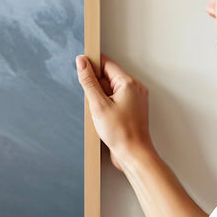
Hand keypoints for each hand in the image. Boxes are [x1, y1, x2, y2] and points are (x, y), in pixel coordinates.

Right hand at [75, 53, 153, 171]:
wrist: (133, 154)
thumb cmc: (120, 133)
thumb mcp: (98, 105)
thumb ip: (88, 81)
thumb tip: (82, 62)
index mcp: (129, 83)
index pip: (107, 63)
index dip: (92, 66)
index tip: (81, 70)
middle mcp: (135, 88)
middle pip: (109, 76)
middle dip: (96, 86)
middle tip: (93, 102)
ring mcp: (135, 98)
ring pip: (111, 89)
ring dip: (101, 97)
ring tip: (100, 113)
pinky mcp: (132, 108)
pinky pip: (116, 99)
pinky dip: (106, 105)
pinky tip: (104, 117)